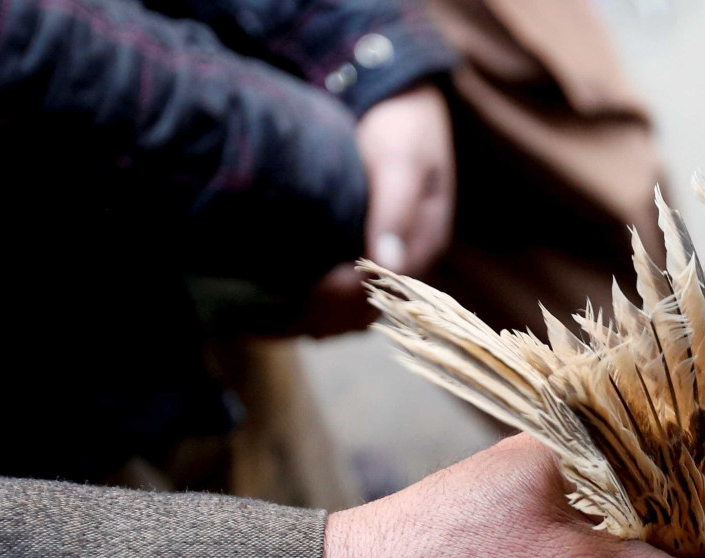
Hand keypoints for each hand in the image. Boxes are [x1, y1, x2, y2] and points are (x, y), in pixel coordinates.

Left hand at [303, 84, 455, 336]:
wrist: (393, 96)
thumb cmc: (401, 126)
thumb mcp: (402, 160)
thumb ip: (396, 208)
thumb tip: (389, 263)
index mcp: (424, 243)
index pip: (389, 290)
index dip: (351, 295)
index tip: (313, 285)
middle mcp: (406, 259)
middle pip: (371, 307)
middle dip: (332, 312)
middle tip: (286, 305)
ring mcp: (383, 257)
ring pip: (354, 306)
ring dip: (321, 314)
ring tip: (279, 311)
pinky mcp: (360, 248)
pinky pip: (340, 290)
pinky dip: (315, 300)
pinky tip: (284, 300)